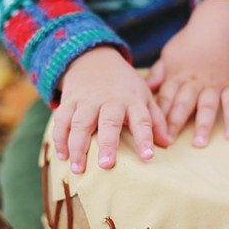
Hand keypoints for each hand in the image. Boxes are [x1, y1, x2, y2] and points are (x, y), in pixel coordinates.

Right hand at [53, 46, 169, 173]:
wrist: (94, 58)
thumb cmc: (125, 85)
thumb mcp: (145, 96)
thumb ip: (156, 120)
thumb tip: (167, 143)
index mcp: (132, 101)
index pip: (142, 120)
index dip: (145, 137)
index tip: (148, 156)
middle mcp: (110, 100)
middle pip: (108, 123)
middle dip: (107, 144)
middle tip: (106, 165)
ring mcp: (87, 101)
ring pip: (80, 123)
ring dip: (77, 147)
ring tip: (78, 169)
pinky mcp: (69, 101)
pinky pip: (61, 120)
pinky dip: (60, 138)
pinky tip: (62, 156)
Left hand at [146, 0, 228, 147]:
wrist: (216, 26)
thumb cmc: (189, 42)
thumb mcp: (168, 55)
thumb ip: (157, 74)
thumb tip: (143, 89)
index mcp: (177, 75)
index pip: (166, 98)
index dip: (159, 116)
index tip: (152, 134)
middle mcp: (194, 81)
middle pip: (184, 104)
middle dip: (176, 124)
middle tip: (169, 143)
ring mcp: (214, 84)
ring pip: (207, 106)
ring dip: (203, 125)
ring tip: (199, 144)